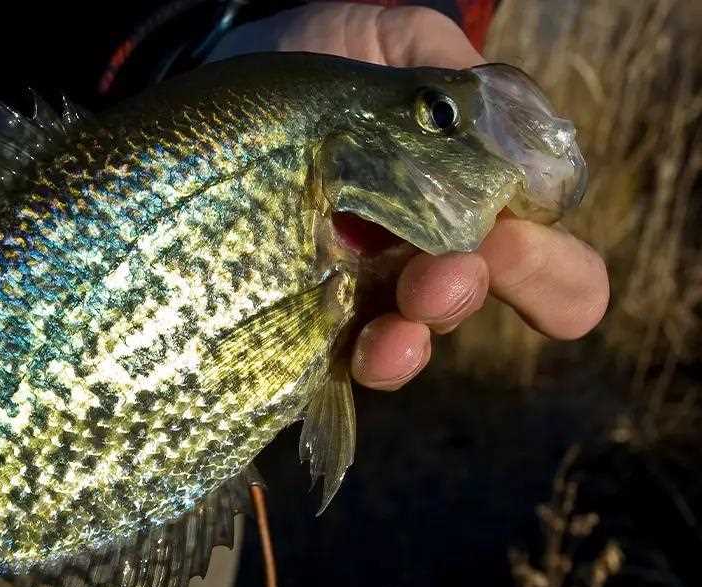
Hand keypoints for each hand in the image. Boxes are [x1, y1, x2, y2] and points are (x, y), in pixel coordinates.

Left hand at [210, 2, 608, 389]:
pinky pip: (333, 358)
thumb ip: (450, 73)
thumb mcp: (386, 41)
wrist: (218, 80)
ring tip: (403, 325)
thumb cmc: (314, 53)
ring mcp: (356, 291)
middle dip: (467, 293)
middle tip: (450, 274)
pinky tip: (361, 353)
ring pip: (405, 339)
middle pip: (469, 301)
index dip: (551, 270)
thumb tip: (499, 123)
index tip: (517, 242)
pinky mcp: (296, 314)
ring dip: (413, 340)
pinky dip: (353, 362)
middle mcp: (416, 255)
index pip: (535, 255)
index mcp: (460, 197)